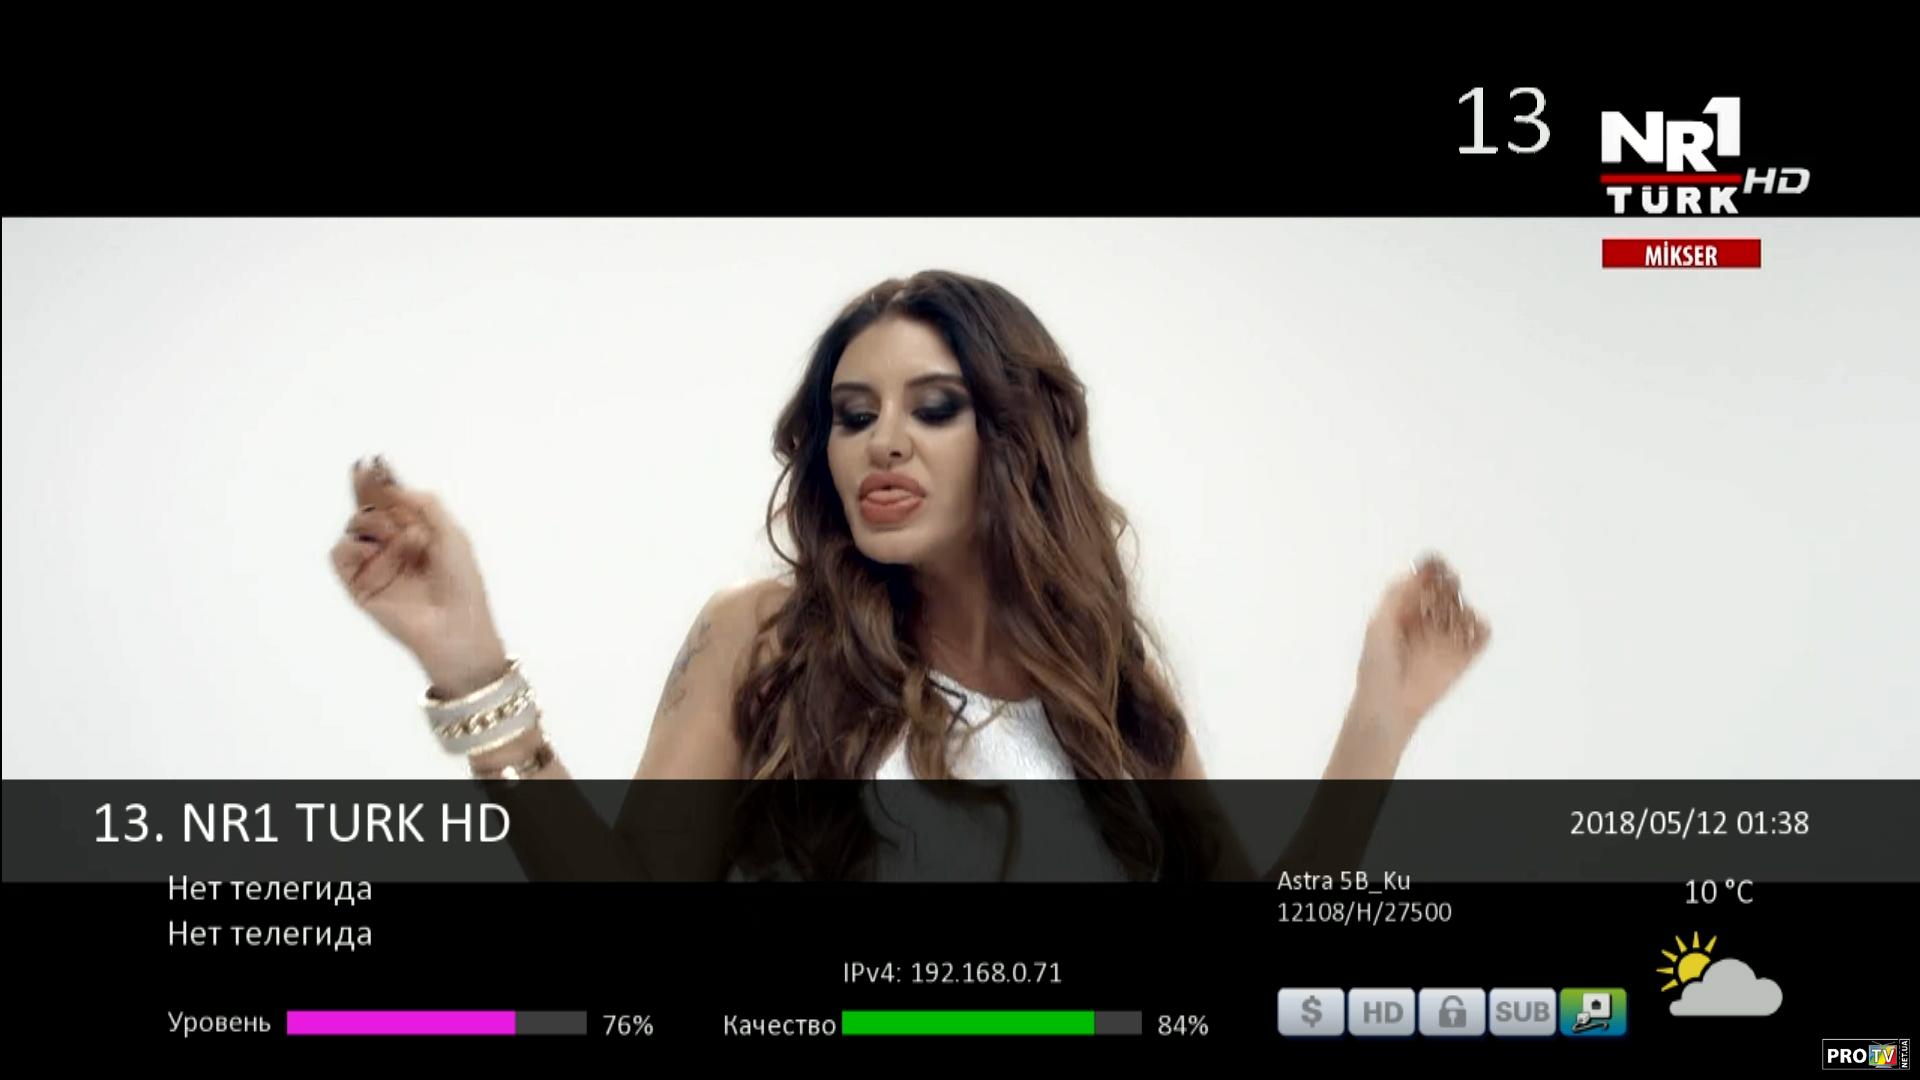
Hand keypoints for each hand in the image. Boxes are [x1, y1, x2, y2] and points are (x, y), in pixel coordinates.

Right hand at [329, 456, 507, 694]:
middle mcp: (393, 546)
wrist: (455, 625)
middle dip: (364, 487)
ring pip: (355, 527)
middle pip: (369, 508)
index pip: (393, 502)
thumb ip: (426, 505)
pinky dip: (351, 546)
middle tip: (361, 469)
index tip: (374, 461)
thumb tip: (397, 487)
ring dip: (372, 522)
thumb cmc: (462, 583)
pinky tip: (371, 548)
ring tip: (398, 535)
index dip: (383, 482)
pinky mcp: (358, 585)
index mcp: (418, 533)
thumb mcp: (452, 534)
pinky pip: (340, 554)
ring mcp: (375, 564)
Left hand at [1351, 553, 1490, 744]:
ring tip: (1452, 614)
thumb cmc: (1377, 665)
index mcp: (1404, 613)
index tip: (1437, 564)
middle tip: (1448, 585)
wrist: (1388, 704)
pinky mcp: (1461, 659)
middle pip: (1446, 594)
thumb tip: (1415, 571)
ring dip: (1462, 607)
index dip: (1431, 572)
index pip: (1423, 585)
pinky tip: (1470, 627)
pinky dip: (1481, 627)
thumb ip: (1395, 596)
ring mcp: (1445, 640)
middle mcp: (1427, 624)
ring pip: (1463, 613)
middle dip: (1449, 586)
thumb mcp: (1378, 624)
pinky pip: (1479, 637)